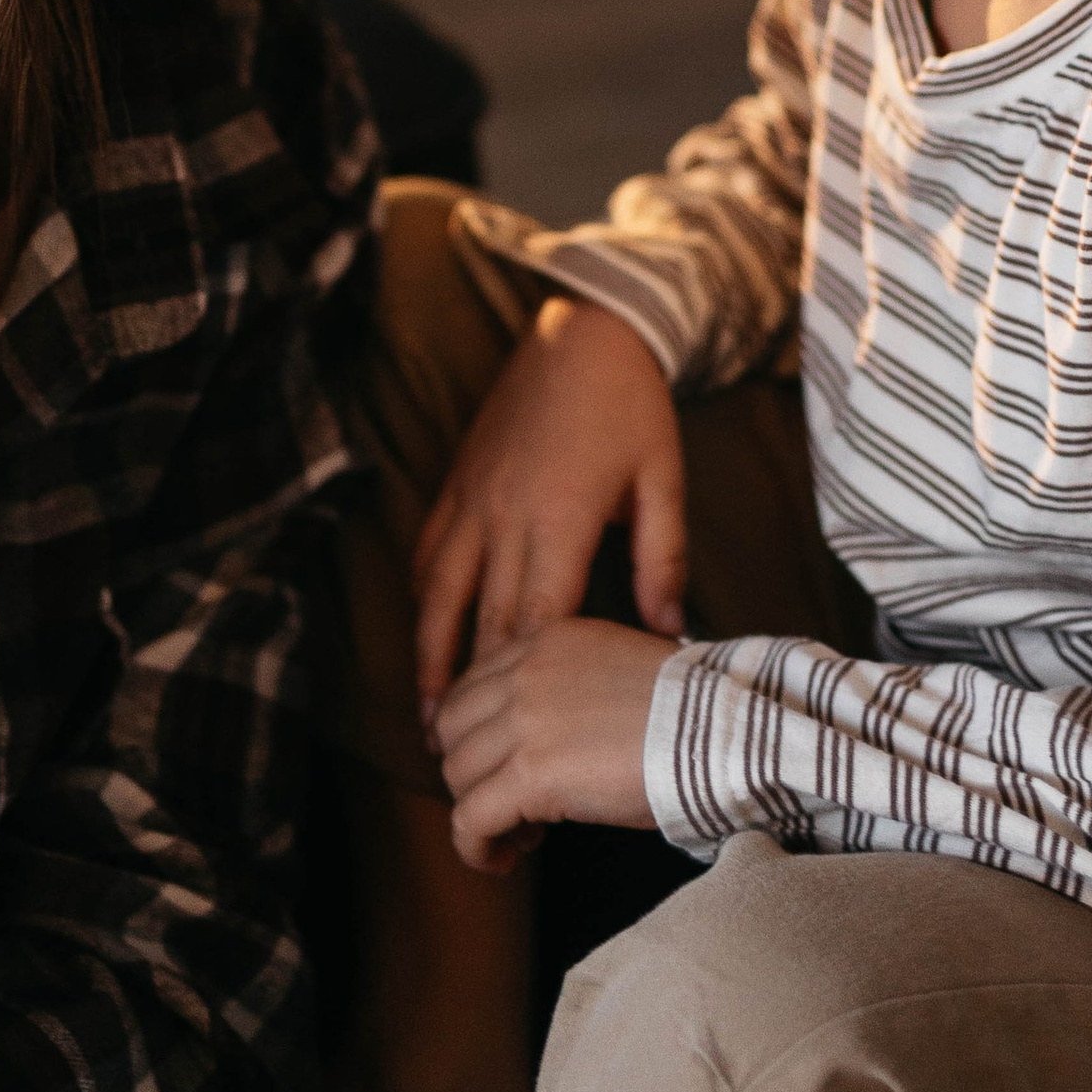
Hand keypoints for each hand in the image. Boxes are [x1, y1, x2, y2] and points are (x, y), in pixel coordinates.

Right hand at [414, 299, 685, 710]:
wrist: (583, 330)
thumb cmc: (633, 409)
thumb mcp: (664, 482)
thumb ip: (662, 561)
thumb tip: (668, 635)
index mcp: (558, 520)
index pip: (534, 621)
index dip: (523, 686)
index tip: (524, 742)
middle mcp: (503, 516)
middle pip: (480, 622)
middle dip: (473, 696)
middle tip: (467, 761)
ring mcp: (471, 501)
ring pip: (437, 596)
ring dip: (431, 660)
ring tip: (430, 720)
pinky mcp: (456, 485)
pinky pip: (428, 555)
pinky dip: (423, 603)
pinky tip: (427, 639)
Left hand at [434, 616, 669, 870]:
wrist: (722, 735)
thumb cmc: (691, 715)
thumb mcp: (618, 670)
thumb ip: (569, 686)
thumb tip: (543, 738)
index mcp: (548, 641)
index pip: (474, 686)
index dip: (478, 734)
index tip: (503, 766)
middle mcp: (526, 673)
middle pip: (454, 729)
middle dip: (473, 771)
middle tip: (510, 804)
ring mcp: (524, 722)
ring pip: (458, 775)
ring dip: (480, 812)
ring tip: (520, 836)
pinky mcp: (531, 776)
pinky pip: (470, 820)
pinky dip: (476, 848)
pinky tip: (503, 860)